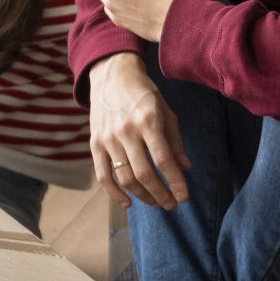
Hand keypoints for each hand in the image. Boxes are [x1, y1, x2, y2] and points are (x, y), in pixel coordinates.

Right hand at [89, 53, 188, 209]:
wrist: (111, 75)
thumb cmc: (143, 94)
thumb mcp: (165, 110)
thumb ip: (175, 140)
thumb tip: (184, 168)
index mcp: (148, 120)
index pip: (163, 159)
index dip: (175, 182)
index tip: (184, 197)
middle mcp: (127, 131)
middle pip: (144, 174)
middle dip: (160, 194)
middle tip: (171, 204)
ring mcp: (108, 138)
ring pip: (124, 178)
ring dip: (142, 196)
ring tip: (156, 203)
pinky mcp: (95, 144)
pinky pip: (103, 176)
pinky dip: (114, 194)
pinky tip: (128, 203)